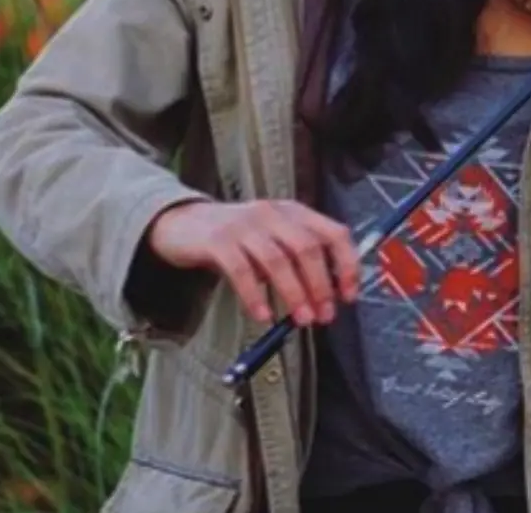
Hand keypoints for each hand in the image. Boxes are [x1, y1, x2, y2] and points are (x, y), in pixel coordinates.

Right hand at [144, 199, 359, 325]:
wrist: (182, 223)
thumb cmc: (236, 238)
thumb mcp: (273, 239)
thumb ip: (298, 259)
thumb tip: (329, 295)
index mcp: (294, 212)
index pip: (334, 233)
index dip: (347, 265)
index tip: (349, 296)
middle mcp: (273, 214)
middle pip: (307, 248)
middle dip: (320, 286)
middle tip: (324, 316)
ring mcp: (244, 225)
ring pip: (277, 260)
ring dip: (294, 294)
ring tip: (300, 319)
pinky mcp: (217, 240)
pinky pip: (241, 271)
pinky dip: (255, 296)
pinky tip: (263, 315)